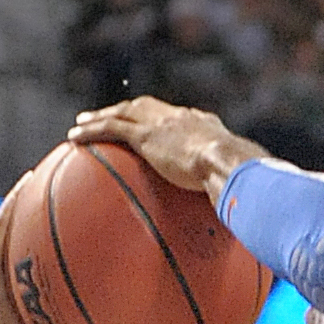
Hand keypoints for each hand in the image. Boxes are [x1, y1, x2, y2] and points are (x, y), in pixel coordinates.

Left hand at [66, 96, 265, 199]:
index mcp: (205, 126)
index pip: (180, 117)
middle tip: (110, 113)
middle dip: (127, 109)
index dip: (164, 118)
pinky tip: (73, 139)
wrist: (232, 164)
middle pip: (147, 107)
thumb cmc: (245, 178)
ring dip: (101, 116)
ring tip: (81, 122)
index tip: (155, 121)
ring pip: (124, 113)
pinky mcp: (146, 136)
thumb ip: (240, 193)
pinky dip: (91, 131)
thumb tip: (250, 215)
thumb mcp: (243, 183)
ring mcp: (162, 124)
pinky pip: (111, 129)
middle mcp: (181, 118)